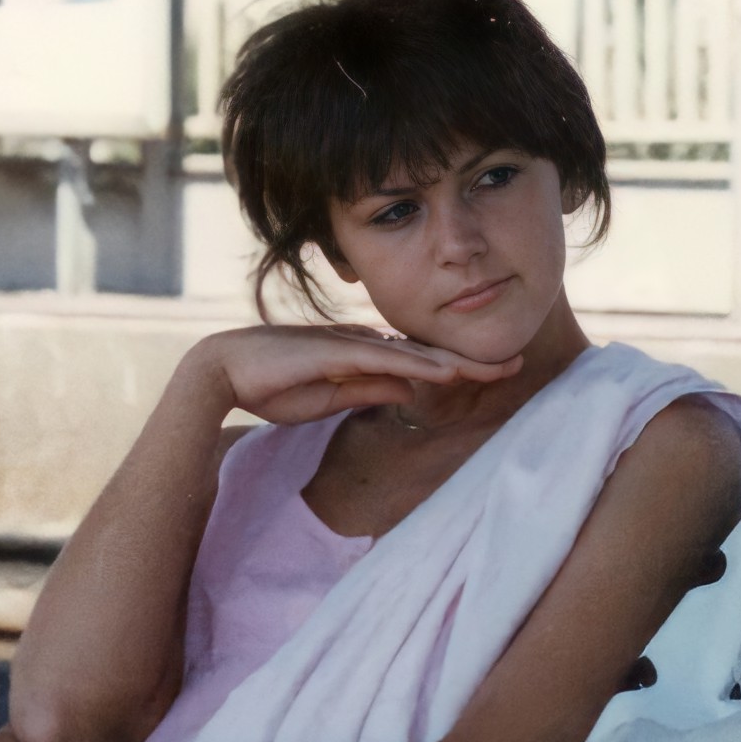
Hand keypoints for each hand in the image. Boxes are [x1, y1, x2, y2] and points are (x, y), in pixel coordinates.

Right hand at [194, 324, 516, 427]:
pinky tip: (449, 373)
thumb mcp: (330, 399)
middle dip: (474, 360)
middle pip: (430, 352)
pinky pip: (387, 360)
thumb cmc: (271, 386)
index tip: (494, 373)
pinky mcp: (337, 352)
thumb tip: (409, 391)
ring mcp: (352, 344)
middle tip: (518, 363)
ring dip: (460, 362)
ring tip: (499, 368)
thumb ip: (369, 391)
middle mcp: (365, 342)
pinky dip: (421, 367)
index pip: (422, 362)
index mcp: (363, 353)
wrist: (223, 371)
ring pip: (417, 354)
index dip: (459, 367)